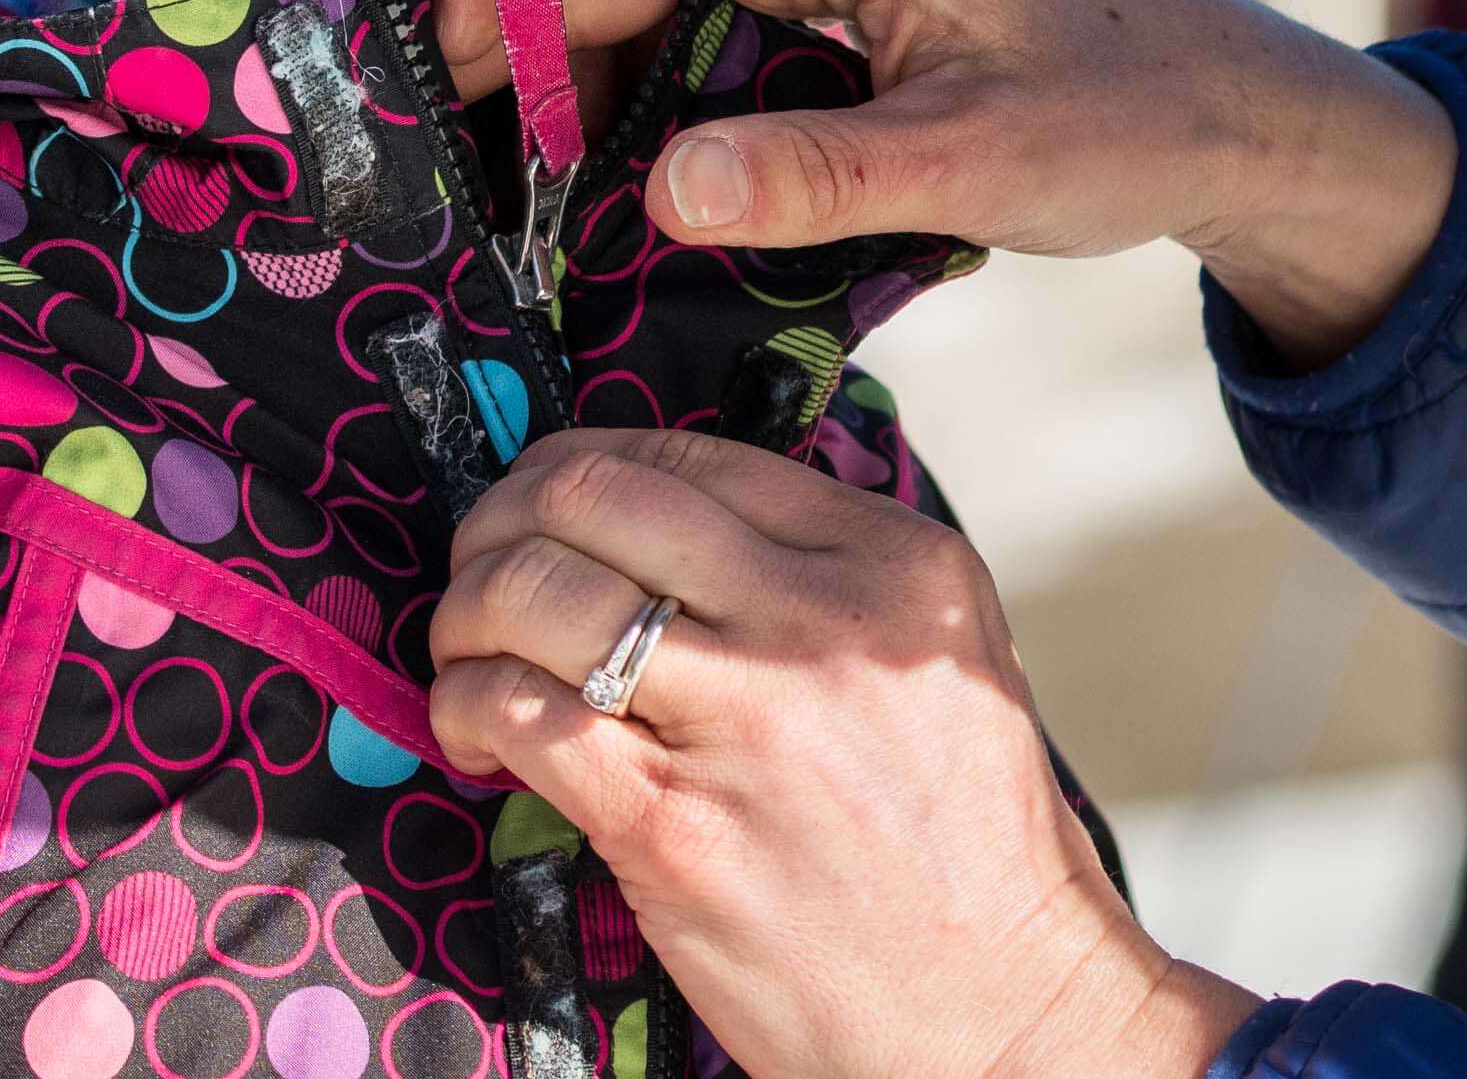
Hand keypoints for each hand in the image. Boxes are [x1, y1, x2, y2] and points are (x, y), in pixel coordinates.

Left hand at [427, 429, 1258, 1078]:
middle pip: (598, 496)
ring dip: (468, 610)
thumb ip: (832, 581)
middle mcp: (823, 620)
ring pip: (537, 590)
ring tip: (468, 652)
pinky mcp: (670, 827)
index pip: (695, 456)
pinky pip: (518, 711)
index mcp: (899, 565)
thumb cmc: (970, 854)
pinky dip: (465, 704)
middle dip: (505, 517)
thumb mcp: (946, 663)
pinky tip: (476, 731)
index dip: (586, 469)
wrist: (1000, 1011)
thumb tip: (676, 533)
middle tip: (482, 565)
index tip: (545, 508)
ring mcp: (745, 719)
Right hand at [432, 0, 1458, 364]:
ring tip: (527, 197)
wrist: (1240, 115)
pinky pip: (693, 17)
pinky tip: (616, 184)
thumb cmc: (1133, 115)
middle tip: (469, 178)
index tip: (444, 61)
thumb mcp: (973, 162)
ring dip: (571, 74)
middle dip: (514, 37)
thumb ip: (815, 177)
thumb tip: (658, 189)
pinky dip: (637, 90)